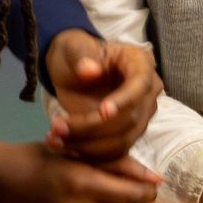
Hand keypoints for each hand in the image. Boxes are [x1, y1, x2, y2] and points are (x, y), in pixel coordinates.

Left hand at [42, 31, 161, 160]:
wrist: (71, 69)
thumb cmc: (77, 52)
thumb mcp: (74, 47)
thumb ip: (82, 57)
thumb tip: (89, 71)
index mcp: (141, 64)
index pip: (140, 86)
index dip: (124, 101)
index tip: (102, 111)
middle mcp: (147, 93)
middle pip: (131, 119)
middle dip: (94, 128)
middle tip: (58, 127)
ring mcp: (139, 116)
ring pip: (123, 140)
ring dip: (88, 146)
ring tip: (55, 139)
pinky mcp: (126, 134)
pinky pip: (114, 152)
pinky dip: (90, 155)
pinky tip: (64, 148)